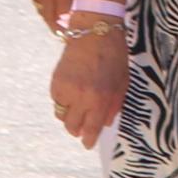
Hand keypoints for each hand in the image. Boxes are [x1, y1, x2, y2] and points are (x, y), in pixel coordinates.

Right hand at [48, 18, 130, 145]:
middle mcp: (81, 97)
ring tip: (78, 108)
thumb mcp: (122, 83)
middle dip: (77, 130)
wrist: (95, 32)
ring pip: (61, 115)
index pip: (91, 128)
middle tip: (82, 128)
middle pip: (71, 126)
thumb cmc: (115, 57)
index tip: (87, 145)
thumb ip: (114, 105)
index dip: (88, 139)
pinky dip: (63, 101)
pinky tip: (72, 92)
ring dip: (69, 115)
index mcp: (100, 98)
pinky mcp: (55, 81)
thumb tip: (105, 124)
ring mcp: (66, 89)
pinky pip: (56, 100)